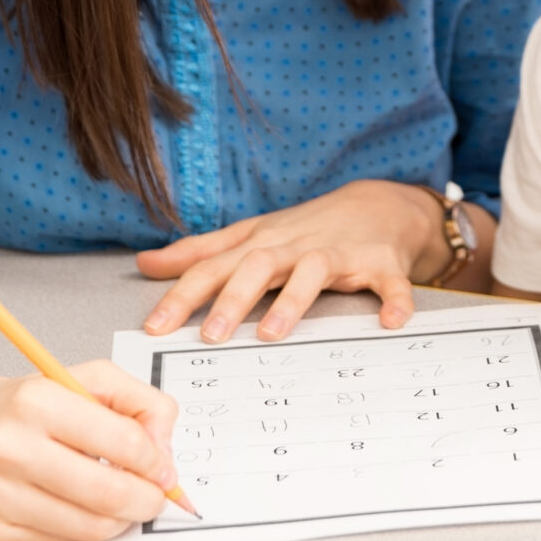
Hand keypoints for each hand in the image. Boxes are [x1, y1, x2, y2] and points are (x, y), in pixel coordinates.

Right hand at [0, 359, 180, 540]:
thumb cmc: (25, 406)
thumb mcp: (85, 379)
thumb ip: (141, 402)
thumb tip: (164, 452)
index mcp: (36, 402)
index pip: (122, 442)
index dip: (157, 462)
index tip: (165, 470)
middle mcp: (9, 449)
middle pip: (108, 493)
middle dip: (148, 500)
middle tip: (156, 497)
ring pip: (90, 527)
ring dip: (121, 520)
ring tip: (122, 502)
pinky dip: (86, 532)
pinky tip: (81, 510)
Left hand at [137, 180, 443, 341]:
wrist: (379, 204)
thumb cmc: (306, 229)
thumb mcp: (251, 236)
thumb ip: (201, 253)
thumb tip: (146, 263)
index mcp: (262, 244)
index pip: (214, 266)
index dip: (183, 294)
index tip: (156, 326)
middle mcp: (296, 247)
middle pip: (258, 266)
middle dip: (233, 299)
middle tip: (210, 336)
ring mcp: (340, 254)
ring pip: (313, 272)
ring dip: (294, 301)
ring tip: (272, 333)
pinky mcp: (381, 264)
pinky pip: (389, 282)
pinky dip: (394, 299)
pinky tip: (391, 321)